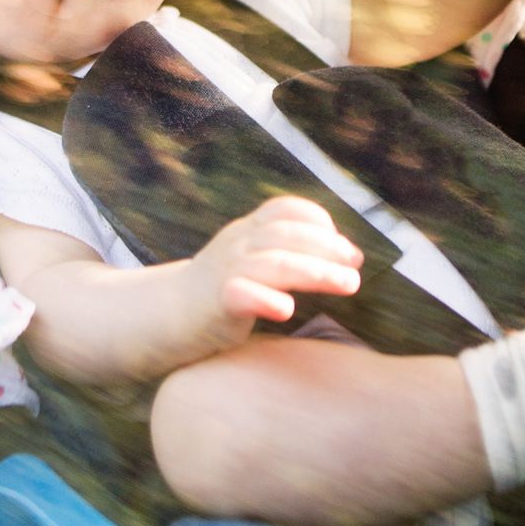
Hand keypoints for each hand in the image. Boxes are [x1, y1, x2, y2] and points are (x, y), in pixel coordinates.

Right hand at [189, 197, 362, 332]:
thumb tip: (349, 256)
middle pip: (287, 236)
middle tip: (356, 266)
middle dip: (328, 248)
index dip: (319, 221)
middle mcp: (238, 244)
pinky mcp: (215, 302)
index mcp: (248, 230)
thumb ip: (291, 253)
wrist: (168, 316)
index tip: (346, 249)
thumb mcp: (254, 259)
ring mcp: (225, 271)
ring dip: (316, 272)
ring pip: (274, 263)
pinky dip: (266, 299)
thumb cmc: (223, 289)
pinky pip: (241, 294)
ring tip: (348, 285)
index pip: (284, 209)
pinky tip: (286, 310)